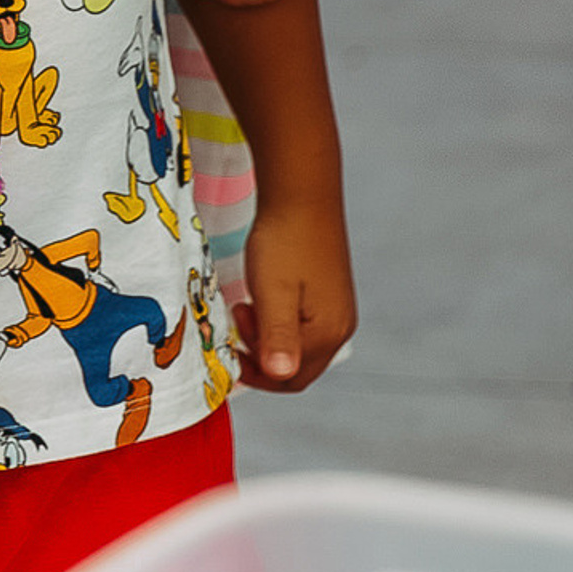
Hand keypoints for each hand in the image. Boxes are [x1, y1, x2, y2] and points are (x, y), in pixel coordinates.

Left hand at [235, 198, 355, 393]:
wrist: (300, 192)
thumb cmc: (284, 241)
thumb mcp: (273, 292)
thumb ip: (276, 336)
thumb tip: (281, 376)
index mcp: (328, 332)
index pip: (293, 379)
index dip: (259, 376)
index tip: (232, 354)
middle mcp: (340, 324)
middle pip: (298, 365)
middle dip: (262, 354)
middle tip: (238, 320)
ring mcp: (336, 307)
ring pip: (298, 342)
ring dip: (267, 335)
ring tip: (246, 304)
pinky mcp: (329, 290)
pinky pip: (302, 322)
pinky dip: (277, 319)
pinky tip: (262, 294)